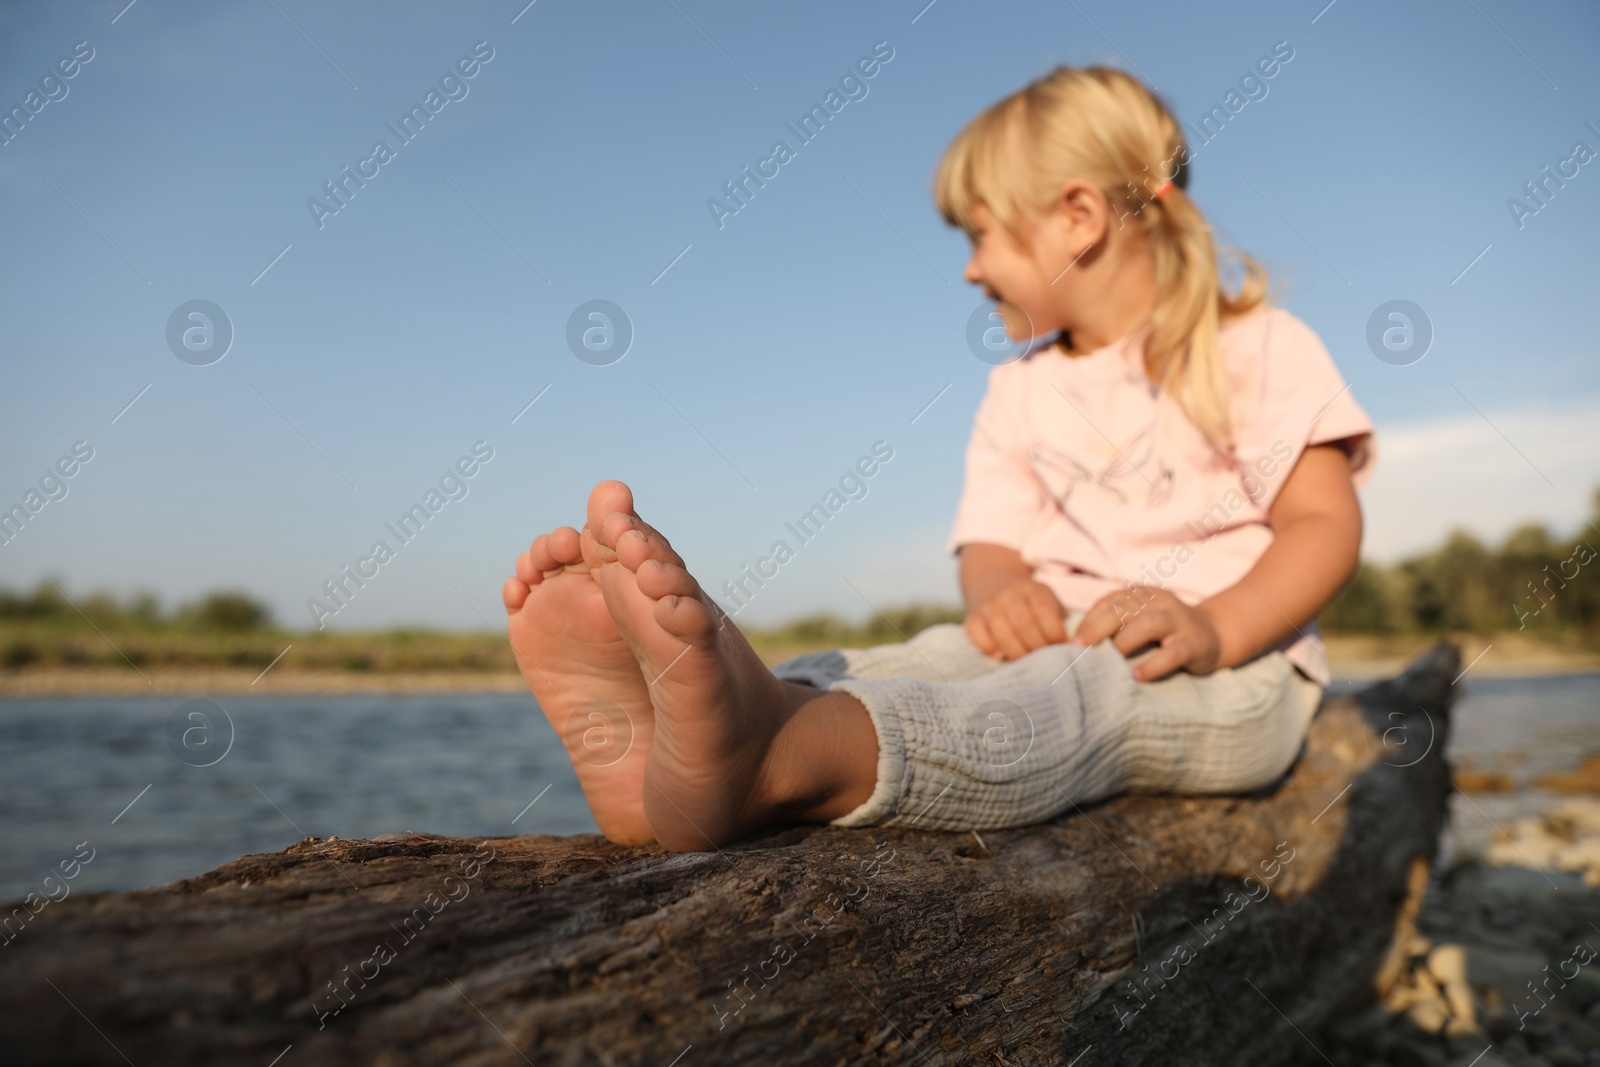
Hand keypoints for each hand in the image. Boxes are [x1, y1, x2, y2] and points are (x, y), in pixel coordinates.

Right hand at [965, 579, 1067, 660]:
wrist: (992, 580)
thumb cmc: (1028, 603)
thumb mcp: (1047, 601)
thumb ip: (1059, 621)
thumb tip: (1074, 649)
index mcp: (1034, 589)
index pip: (1045, 613)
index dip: (1055, 635)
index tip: (1061, 650)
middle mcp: (1010, 594)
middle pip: (1024, 625)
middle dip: (1037, 649)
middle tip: (1044, 663)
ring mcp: (989, 605)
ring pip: (1002, 633)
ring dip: (1016, 653)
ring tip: (1026, 663)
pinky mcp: (972, 616)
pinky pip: (977, 634)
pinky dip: (989, 647)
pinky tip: (1000, 655)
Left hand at [1074, 585, 1221, 680]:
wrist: (1214, 634)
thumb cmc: (1164, 632)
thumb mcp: (1139, 620)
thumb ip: (1114, 626)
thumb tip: (1074, 643)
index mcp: (1141, 595)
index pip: (1108, 601)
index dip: (1087, 619)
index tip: (1070, 641)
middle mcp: (1159, 602)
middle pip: (1123, 609)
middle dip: (1097, 628)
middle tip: (1079, 649)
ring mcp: (1179, 620)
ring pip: (1148, 624)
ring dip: (1124, 643)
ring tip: (1108, 663)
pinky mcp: (1194, 643)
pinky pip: (1173, 653)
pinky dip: (1153, 665)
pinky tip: (1137, 677)